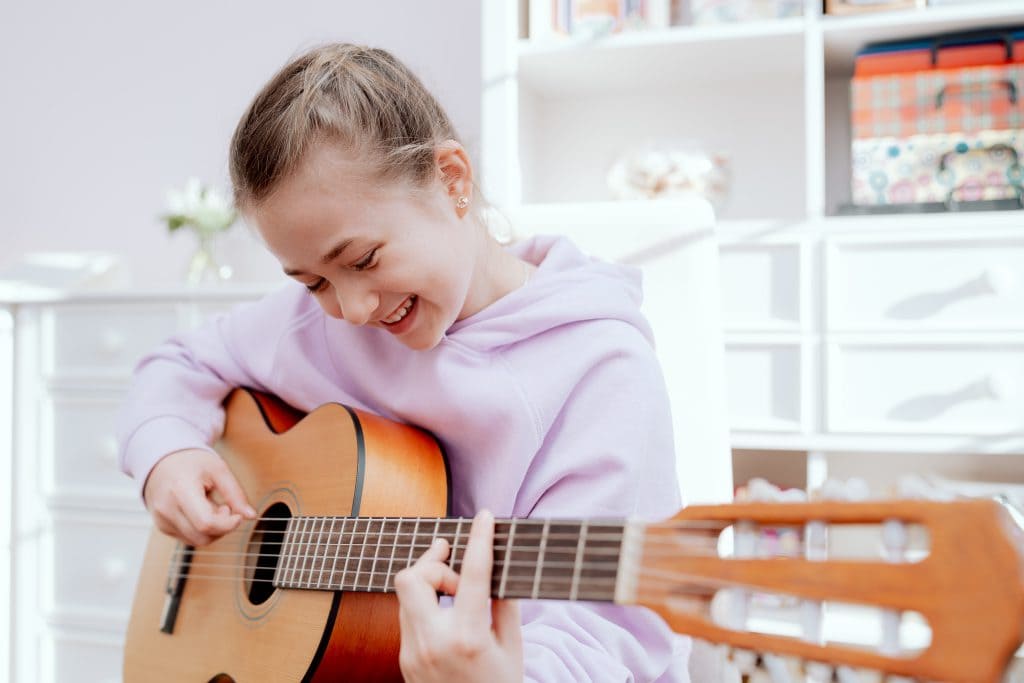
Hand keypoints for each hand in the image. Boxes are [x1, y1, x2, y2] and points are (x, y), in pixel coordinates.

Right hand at [142, 448, 255, 545]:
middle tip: (225, 507)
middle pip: (203, 536)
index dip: (228, 524)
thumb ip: (236, 494)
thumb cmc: (193, 463)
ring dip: (213, 529)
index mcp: (181, 490)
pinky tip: (201, 511)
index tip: (238, 515)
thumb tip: (251, 516)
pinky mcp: (163, 526)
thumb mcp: (219, 470)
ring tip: (212, 506)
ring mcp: (162, 520)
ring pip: (196, 541)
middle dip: (222, 528)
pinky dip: (201, 529)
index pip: (206, 523)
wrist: (162, 461)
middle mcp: (167, 508)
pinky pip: (189, 538)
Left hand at [394, 510, 522, 682]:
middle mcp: (433, 644)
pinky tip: (446, 617)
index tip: (484, 516)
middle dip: (432, 563)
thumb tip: (496, 563)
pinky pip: (407, 617)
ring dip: (429, 586)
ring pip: (406, 595)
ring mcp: (412, 653)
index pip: (471, 575)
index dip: (479, 539)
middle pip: (412, 577)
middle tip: (455, 570)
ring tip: (455, 596)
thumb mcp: (513, 647)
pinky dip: (425, 607)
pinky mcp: (403, 659)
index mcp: (467, 639)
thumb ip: (503, 603)